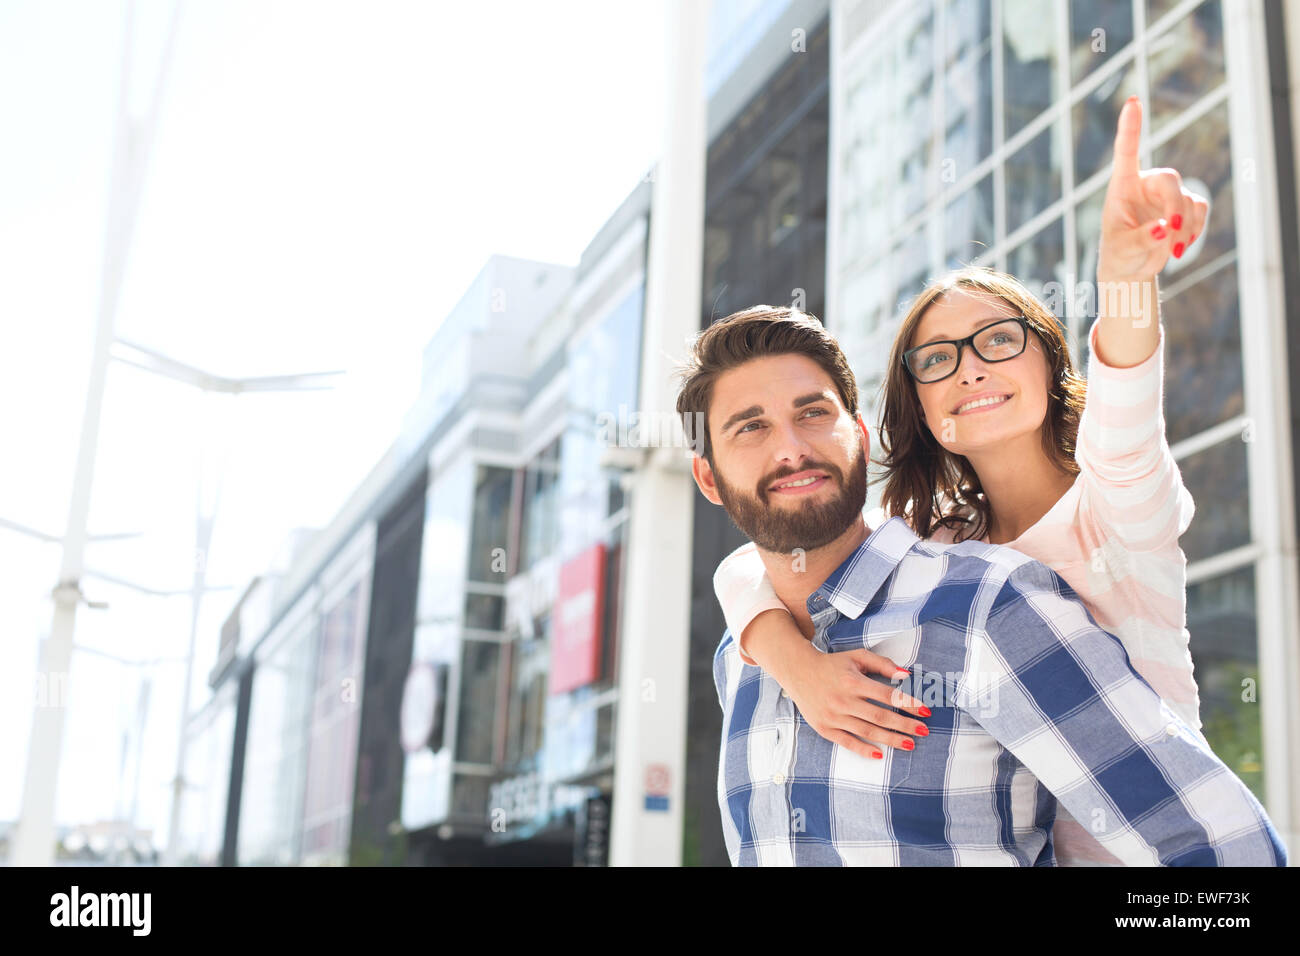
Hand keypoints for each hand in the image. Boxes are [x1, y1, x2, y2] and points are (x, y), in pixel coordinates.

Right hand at [783, 643, 930, 760]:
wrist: (798, 671)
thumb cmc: (832, 664)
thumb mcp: (856, 657)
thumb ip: (882, 663)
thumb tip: (906, 674)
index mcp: (853, 681)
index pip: (887, 695)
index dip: (908, 704)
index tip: (926, 711)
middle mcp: (843, 700)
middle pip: (880, 716)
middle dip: (905, 725)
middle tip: (924, 731)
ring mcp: (833, 716)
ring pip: (867, 731)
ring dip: (891, 739)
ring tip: (910, 744)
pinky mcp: (825, 728)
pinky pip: (847, 742)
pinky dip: (863, 749)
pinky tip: (880, 754)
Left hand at [1096, 96, 1208, 282]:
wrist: (1131, 268)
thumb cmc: (1118, 255)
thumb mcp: (1123, 250)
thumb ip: (1141, 239)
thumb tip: (1164, 227)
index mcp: (1122, 187)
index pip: (1127, 152)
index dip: (1130, 127)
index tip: (1132, 101)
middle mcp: (1146, 184)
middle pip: (1169, 180)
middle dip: (1174, 206)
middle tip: (1172, 231)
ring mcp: (1167, 194)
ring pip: (1188, 198)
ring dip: (1185, 226)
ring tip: (1172, 251)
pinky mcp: (1185, 206)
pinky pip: (1200, 209)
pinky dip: (1195, 229)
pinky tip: (1180, 246)